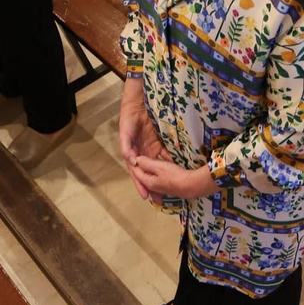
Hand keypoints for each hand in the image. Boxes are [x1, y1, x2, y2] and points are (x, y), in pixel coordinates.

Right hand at [118, 80, 169, 200]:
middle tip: (161, 200)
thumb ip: (127, 147)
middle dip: (154, 187)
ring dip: (164, 178)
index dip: (141, 185)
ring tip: (171, 191)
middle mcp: (144, 154)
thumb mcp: (125, 132)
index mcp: (134, 154)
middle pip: (150, 174)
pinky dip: (171, 163)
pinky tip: (178, 171)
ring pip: (159, 167)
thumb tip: (132, 162)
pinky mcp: (160, 142)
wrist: (138, 104)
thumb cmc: (129, 118)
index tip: (146, 197)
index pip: (138, 173)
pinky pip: (167, 155)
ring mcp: (152, 149)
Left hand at [129, 156, 216, 199]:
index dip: (134, 162)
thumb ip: (146, 163)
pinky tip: (161, 162)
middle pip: (143, 173)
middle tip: (139, 153)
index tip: (132, 152)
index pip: (136, 171)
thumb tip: (136, 160)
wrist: (191, 185)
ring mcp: (161, 185)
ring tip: (148, 156)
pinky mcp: (169, 183)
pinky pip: (160, 174)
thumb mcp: (158, 167)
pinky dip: (159, 168)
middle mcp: (152, 185)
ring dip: (150, 166)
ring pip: (152, 173)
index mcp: (148, 181)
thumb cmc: (173, 175)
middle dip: (141, 164)